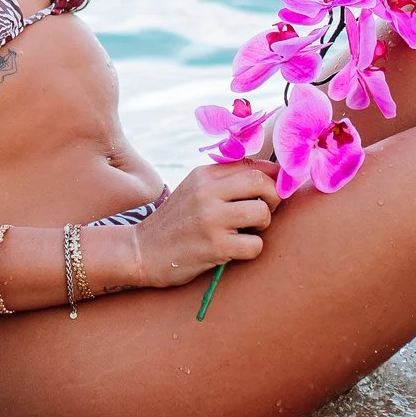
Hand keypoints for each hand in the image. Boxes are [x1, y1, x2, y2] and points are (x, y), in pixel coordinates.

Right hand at [131, 160, 280, 287]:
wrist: (141, 251)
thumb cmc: (176, 222)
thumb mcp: (194, 190)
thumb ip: (225, 180)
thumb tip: (273, 174)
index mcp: (204, 174)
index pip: (253, 165)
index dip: (273, 178)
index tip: (275, 191)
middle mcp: (207, 191)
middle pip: (262, 183)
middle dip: (274, 198)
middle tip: (264, 212)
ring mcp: (210, 218)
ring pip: (262, 213)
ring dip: (262, 225)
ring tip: (246, 231)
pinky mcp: (214, 246)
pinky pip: (255, 245)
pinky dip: (251, 249)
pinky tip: (234, 250)